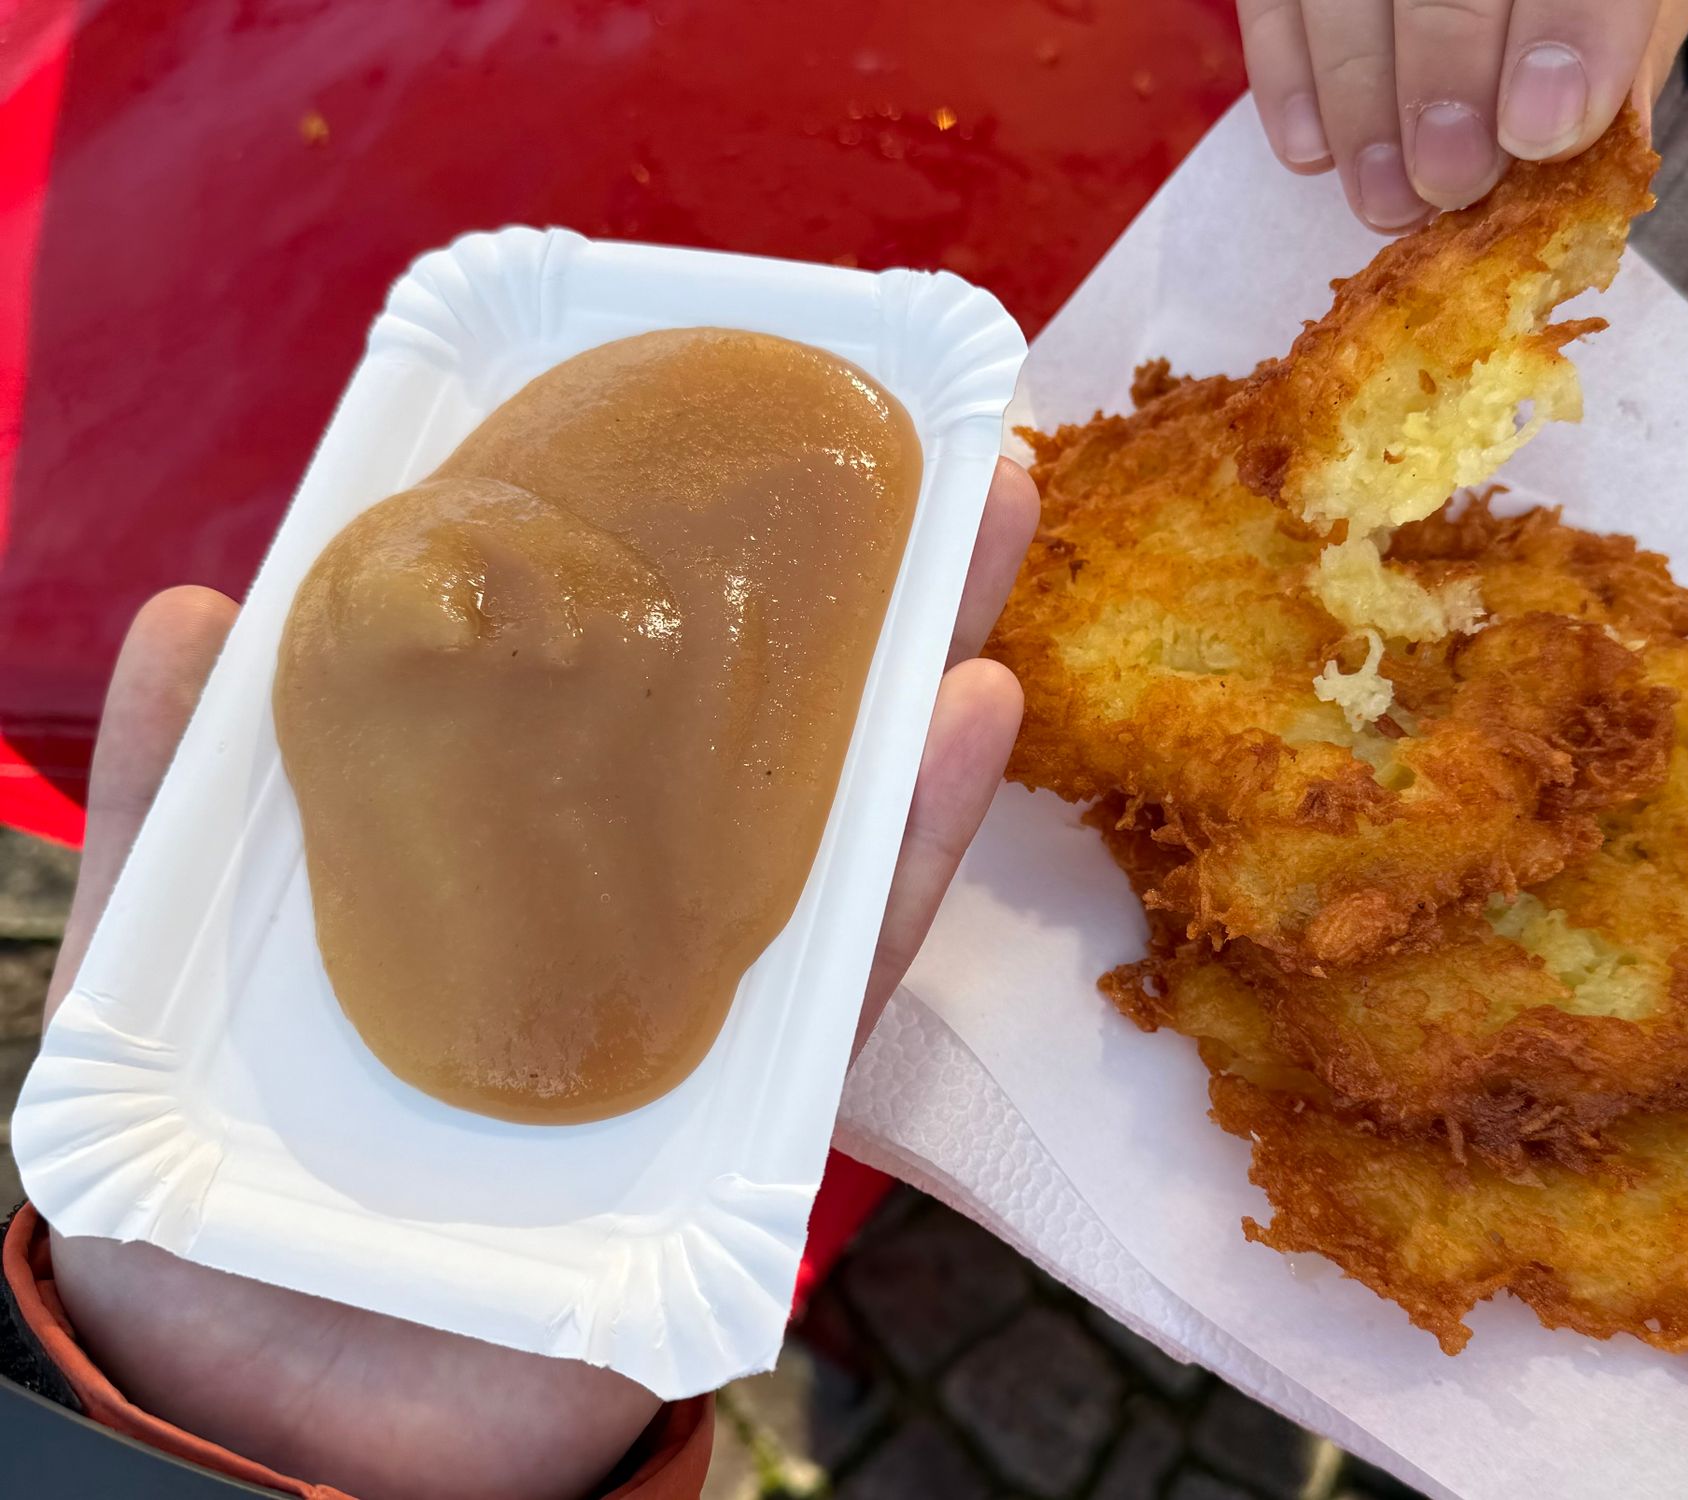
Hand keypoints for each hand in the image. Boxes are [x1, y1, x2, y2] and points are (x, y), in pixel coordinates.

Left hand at [39, 459, 1039, 1499]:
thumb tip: (189, 609)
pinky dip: (915, 838)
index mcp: (500, 852)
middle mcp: (621, 898)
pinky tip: (971, 710)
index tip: (732, 416)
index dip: (675, 544)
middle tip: (926, 435)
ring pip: (836, 805)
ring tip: (987, 519)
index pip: (602, 678)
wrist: (298, 1429)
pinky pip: (855, 959)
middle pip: (752, 714)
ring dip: (923, 658)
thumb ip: (179, 817)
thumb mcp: (161, 990)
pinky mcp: (765, 1097)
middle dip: (848, 576)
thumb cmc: (224, 1208)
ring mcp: (705, 991)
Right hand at [1237, 0, 1687, 229]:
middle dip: (1442, 81)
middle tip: (1449, 181)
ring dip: (1358, 105)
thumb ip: (1620, 50)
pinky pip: (1271, 2)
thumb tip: (1581, 148)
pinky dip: (1285, 82)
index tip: (1538, 134)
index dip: (1563, 32)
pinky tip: (1311, 154)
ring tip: (1385, 200)